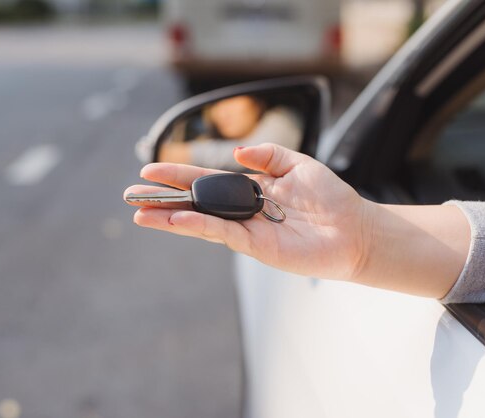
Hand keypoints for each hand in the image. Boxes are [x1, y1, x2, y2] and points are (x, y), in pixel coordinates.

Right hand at [124, 143, 374, 280]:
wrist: (354, 229)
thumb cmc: (331, 197)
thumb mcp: (299, 163)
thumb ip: (267, 155)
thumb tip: (235, 153)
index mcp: (249, 189)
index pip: (206, 180)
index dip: (179, 174)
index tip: (150, 168)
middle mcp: (242, 210)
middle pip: (195, 202)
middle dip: (162, 198)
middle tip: (130, 196)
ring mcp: (246, 230)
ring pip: (200, 221)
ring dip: (170, 217)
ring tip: (139, 213)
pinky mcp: (256, 246)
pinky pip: (222, 233)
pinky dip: (199, 225)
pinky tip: (178, 219)